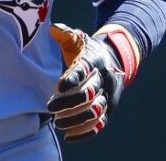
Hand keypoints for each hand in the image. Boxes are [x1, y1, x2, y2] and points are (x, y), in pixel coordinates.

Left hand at [46, 23, 127, 141]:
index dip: (72, 79)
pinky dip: (85, 132)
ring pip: (95, 112)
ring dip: (76, 119)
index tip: (58, 87)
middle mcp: (104, 79)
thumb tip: (53, 29)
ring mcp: (108, 95)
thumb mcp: (78, 38)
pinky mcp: (108, 109)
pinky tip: (69, 136)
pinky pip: (100, 125)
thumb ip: (65, 34)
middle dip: (69, 103)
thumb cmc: (87, 50)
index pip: (84, 70)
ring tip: (58, 122)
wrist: (114, 59)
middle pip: (89, 94)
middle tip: (51, 107)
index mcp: (95, 60)